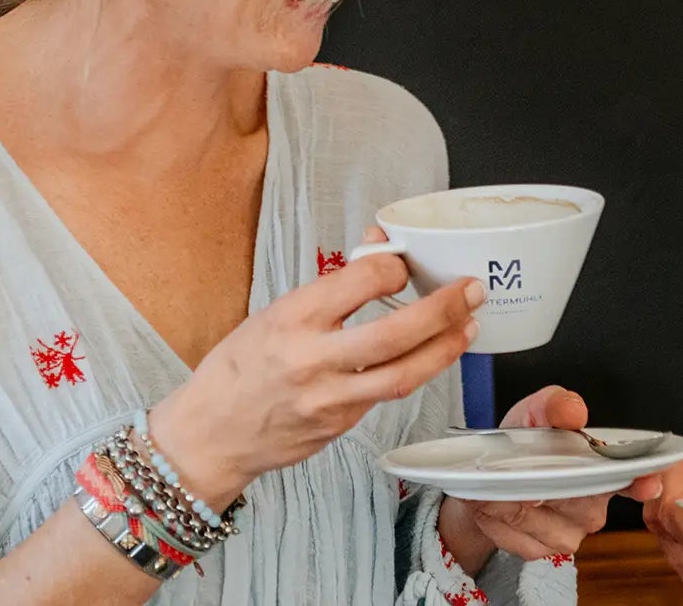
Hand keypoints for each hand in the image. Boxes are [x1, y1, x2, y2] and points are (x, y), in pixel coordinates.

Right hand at [149, 228, 481, 508]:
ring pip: (402, 375)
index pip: (359, 281)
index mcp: (291, 318)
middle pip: (393, 334)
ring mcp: (328, 399)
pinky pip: (385, 397)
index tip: (407, 263)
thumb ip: (332, 286)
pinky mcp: (339, 426)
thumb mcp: (274, 312)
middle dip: (442, 310)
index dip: (394, 267)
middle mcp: (311, 359)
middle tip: (471, 291)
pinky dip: (415, 372)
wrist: (211, 434)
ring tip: (470, 326)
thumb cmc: (239, 367)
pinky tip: (434, 356)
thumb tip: (380, 248)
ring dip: (444, 349)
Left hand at [440, 386, 665, 571]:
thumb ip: (555, 404)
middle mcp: (592, 506)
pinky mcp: (540, 550)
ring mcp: (568, 534)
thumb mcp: (535, 411)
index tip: (645, 483)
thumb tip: (573, 409)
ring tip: (500, 481)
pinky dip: (498, 517)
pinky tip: (495, 502)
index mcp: (601, 470)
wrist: (489, 475)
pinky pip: (517, 536)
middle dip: (542, 481)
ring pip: (539, 518)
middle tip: (520, 466)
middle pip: (574, 499)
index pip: (631, 479)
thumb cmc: (522, 444)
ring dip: (511, 499)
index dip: (641, 481)